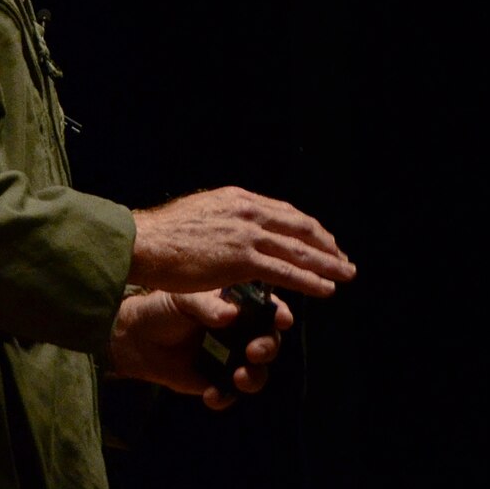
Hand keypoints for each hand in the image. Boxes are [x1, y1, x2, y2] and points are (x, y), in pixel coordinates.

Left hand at [108, 287, 295, 408]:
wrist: (138, 340)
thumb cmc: (164, 309)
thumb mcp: (184, 298)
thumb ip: (207, 305)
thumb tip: (230, 314)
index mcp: (238, 305)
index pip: (268, 307)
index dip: (280, 313)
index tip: (283, 319)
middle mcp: (241, 331)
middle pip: (269, 340)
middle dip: (268, 347)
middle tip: (254, 351)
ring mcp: (231, 358)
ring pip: (257, 371)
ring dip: (254, 377)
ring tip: (239, 378)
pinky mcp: (217, 381)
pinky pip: (230, 394)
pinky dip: (225, 396)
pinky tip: (211, 394)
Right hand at [129, 186, 354, 295]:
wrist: (143, 242)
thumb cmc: (161, 235)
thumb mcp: (199, 214)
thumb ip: (222, 221)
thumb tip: (230, 230)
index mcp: (238, 199)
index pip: (284, 212)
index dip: (307, 228)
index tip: (322, 239)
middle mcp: (248, 211)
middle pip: (299, 227)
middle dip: (325, 244)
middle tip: (342, 257)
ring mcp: (246, 235)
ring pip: (299, 250)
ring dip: (328, 263)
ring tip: (346, 274)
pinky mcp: (241, 260)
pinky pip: (286, 272)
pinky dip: (310, 280)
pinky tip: (326, 289)